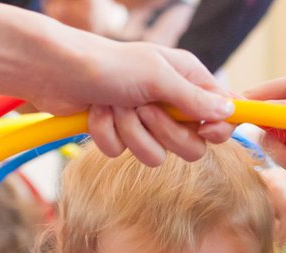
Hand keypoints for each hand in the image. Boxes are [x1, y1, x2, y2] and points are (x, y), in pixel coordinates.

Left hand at [52, 41, 235, 165]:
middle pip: (191, 146)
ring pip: (155, 155)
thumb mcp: (155, 76)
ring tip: (115, 106)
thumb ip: (193, 98)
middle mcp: (168, 102)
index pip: (220, 113)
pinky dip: (107, 134)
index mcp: (185, 80)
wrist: (56, 71)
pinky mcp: (118, 134)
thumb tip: (228, 111)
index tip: (206, 132)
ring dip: (130, 132)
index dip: (217, 128)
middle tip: (145, 110)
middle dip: (164, 132)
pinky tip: (97, 112)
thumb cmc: (107, 63)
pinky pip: (123, 153)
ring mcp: (143, 121)